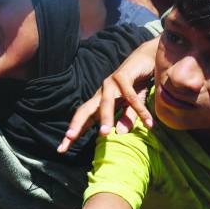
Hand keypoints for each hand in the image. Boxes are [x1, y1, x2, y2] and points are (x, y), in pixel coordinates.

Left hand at [57, 36, 158, 152]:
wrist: (147, 59)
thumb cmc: (137, 84)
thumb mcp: (132, 105)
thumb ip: (126, 118)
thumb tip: (119, 133)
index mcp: (100, 102)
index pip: (84, 119)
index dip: (73, 132)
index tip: (61, 150)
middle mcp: (101, 93)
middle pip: (85, 110)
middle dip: (76, 124)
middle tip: (69, 138)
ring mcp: (111, 83)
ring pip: (106, 103)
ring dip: (105, 118)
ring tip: (105, 134)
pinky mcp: (124, 76)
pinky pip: (132, 96)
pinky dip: (140, 110)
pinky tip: (148, 123)